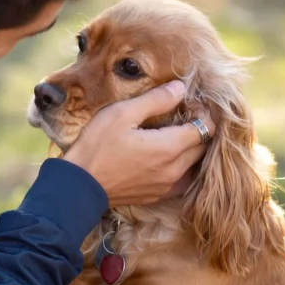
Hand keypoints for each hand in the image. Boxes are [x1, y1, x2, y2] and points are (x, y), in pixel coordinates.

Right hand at [62, 80, 211, 206]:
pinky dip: (182, 167)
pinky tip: (167, 158)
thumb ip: (155, 100)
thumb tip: (180, 88)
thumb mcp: (122, 114)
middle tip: (184, 117)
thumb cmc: (97, 146)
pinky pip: (182, 180)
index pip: (205, 128)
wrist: (79, 186)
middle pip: (203, 147)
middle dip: (200, 129)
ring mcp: (166, 186)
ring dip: (192, 149)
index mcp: (169, 147)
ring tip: (177, 136)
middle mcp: (174, 169)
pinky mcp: (157, 195)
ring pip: (194, 165)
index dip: (202, 113)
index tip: (190, 105)